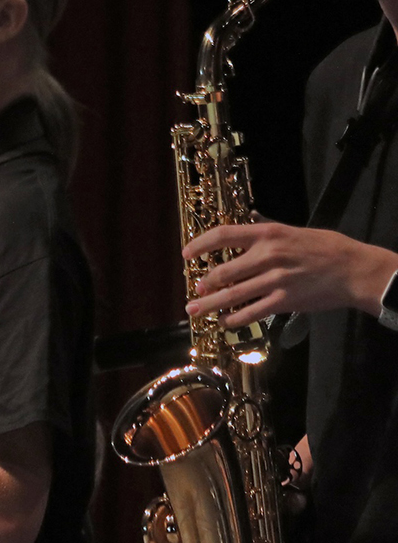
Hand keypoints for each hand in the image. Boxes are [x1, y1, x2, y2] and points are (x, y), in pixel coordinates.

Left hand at [185, 222, 397, 327]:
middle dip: (204, 283)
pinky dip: (234, 319)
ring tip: (195, 309)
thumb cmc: (326, 248)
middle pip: (223, 271)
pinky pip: (251, 312)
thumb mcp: (294, 230)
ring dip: (210, 304)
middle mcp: (267, 255)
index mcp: (268, 234)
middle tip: (194, 290)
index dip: (199, 244)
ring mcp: (275, 280)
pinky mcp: (284, 301)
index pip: (223, 235)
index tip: (186, 253)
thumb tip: (247, 221)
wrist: (355, 270)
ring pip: (232, 295)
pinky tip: (225, 321)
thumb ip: (268, 229)